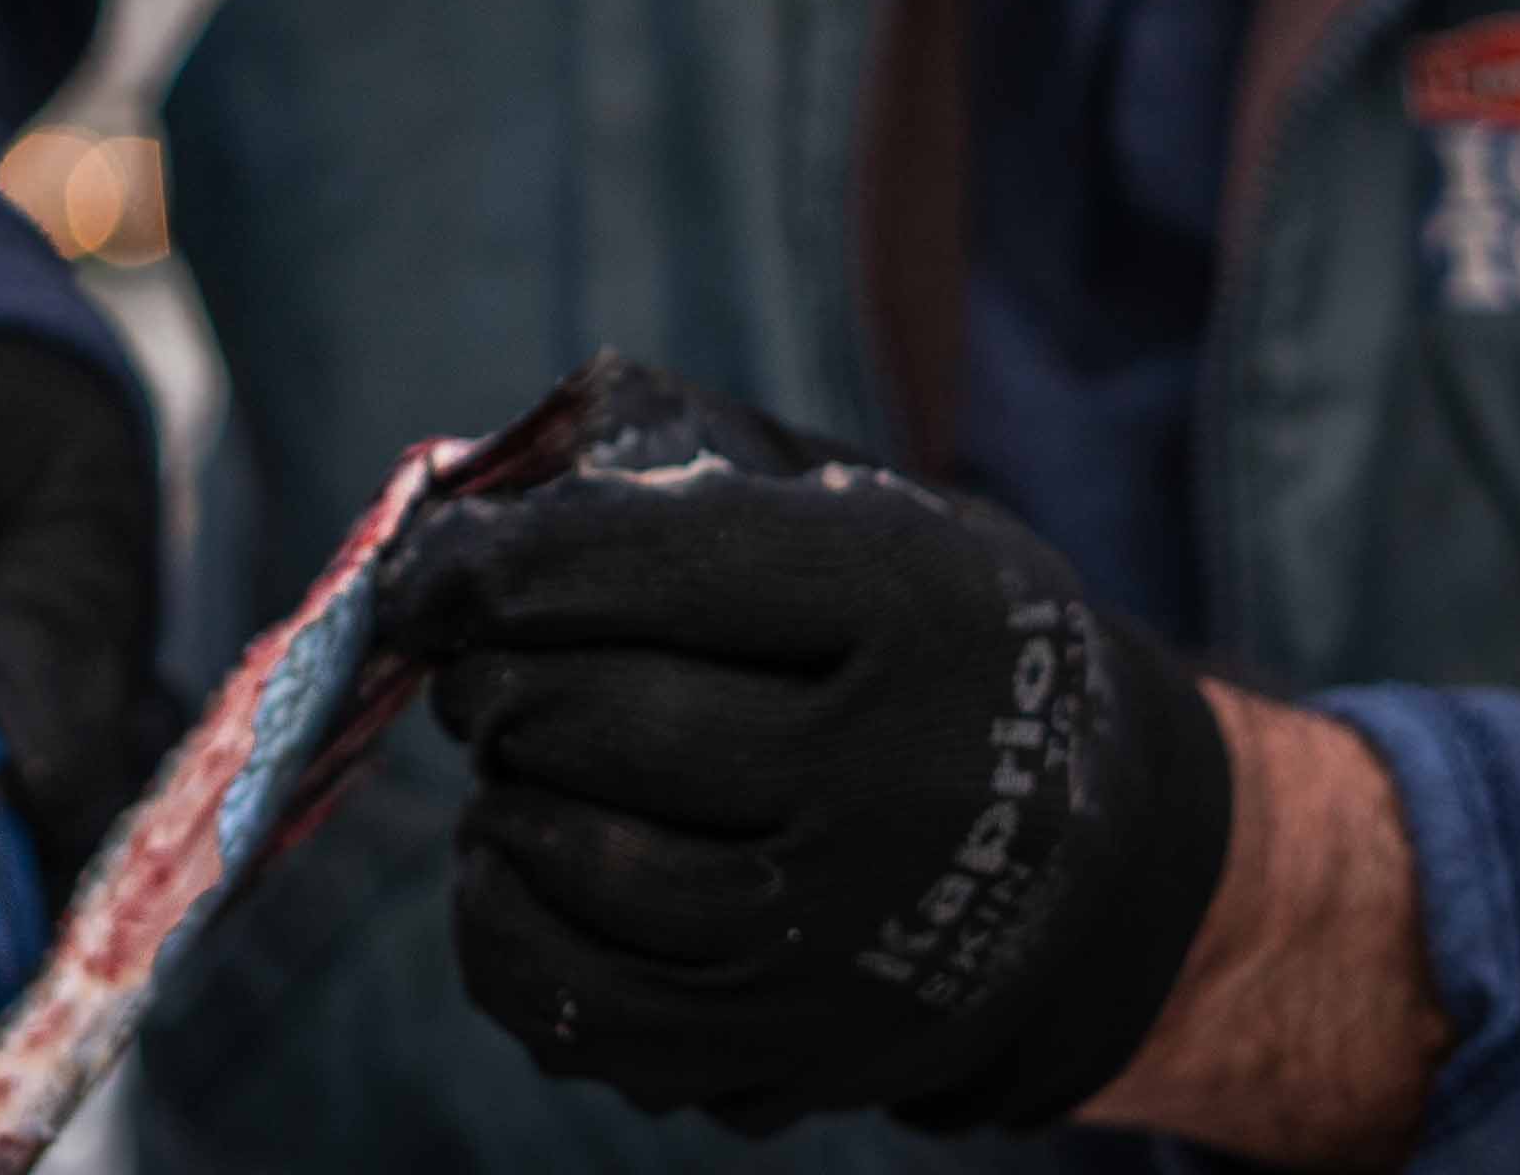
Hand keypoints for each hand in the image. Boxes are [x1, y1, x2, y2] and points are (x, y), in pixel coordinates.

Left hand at [372, 357, 1232, 1136]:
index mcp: (915, 607)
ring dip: (505, 800)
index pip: (643, 563)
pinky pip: (576, 1009)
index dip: (489, 562)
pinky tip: (521, 869)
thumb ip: (672, 466)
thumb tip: (457, 492)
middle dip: (496, 682)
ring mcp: (855, 939)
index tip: (423, 572)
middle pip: (595, 719)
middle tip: (488, 672)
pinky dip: (504, 926)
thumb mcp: (856, 509)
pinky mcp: (803, 1053)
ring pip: (577, 866)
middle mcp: (901, 782)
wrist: (1097, 841)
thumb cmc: (921, 637)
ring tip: (526, 766)